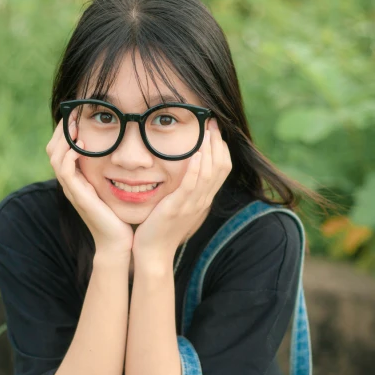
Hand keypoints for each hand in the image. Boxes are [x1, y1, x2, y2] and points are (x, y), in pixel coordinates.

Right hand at [46, 113, 133, 257]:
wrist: (119, 243)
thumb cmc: (120, 217)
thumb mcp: (114, 188)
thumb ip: (114, 171)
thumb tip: (127, 150)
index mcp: (77, 179)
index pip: (61, 149)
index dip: (66, 131)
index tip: (76, 113)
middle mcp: (71, 183)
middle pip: (53, 149)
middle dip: (61, 129)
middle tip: (72, 112)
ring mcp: (72, 190)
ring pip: (55, 156)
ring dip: (64, 138)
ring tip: (73, 124)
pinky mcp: (78, 196)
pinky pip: (65, 171)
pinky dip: (70, 156)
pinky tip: (82, 146)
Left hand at [132, 118, 231, 264]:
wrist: (152, 253)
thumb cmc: (160, 228)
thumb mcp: (178, 206)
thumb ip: (185, 190)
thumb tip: (187, 173)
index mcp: (203, 199)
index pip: (221, 170)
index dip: (221, 148)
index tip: (214, 130)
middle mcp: (202, 201)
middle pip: (220, 168)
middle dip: (217, 143)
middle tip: (213, 122)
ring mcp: (191, 205)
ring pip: (209, 174)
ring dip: (209, 150)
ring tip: (207, 131)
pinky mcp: (177, 208)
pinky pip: (191, 186)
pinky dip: (195, 169)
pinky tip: (195, 153)